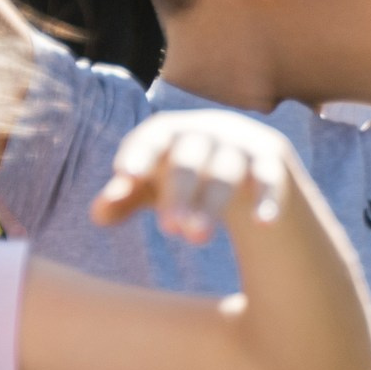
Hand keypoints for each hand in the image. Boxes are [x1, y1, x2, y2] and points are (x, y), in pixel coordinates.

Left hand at [92, 111, 294, 244]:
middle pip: (190, 159)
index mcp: (173, 130)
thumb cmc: (186, 176)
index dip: (140, 153)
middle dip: (178, 193)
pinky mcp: (272, 162)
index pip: (154, 136)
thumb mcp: (153, 186)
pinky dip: (267, 199)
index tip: (124, 175)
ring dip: (211, 204)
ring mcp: (242, 144)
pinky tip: (263, 223)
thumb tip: (98, 215)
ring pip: (226, 172)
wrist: (248, 163)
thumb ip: (126, 197)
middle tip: (169, 231)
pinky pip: (269, 179)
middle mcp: (208, 131)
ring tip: (196, 239)